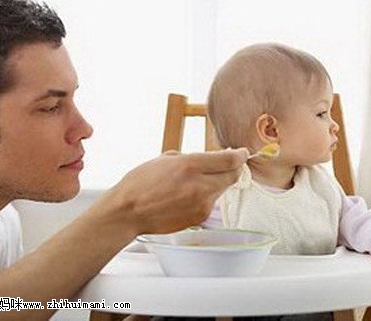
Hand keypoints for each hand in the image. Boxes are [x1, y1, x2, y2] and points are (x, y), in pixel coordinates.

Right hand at [104, 148, 248, 235]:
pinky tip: (189, 195)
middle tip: (229, 163)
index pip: (230, 160)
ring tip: (198, 180)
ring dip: (218, 182)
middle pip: (233, 176)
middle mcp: (200, 186)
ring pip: (222, 189)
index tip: (243, 152)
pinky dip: (207, 196)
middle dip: (234, 168)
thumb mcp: (166, 159)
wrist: (127, 212)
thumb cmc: (140, 183)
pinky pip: (211, 202)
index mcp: (190, 165)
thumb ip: (192, 158)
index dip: (240, 155)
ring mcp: (201, 205)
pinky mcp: (199, 218)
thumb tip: (211, 159)